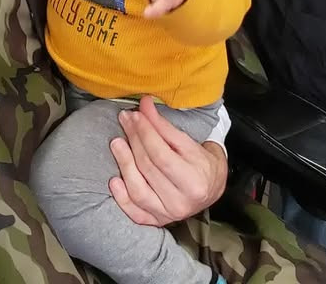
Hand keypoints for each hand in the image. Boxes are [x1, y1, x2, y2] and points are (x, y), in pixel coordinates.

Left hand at [109, 96, 226, 225]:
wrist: (211, 188)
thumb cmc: (202, 162)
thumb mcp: (189, 143)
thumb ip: (164, 126)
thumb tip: (144, 105)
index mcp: (193, 181)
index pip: (161, 153)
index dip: (145, 132)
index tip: (136, 114)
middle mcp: (181, 202)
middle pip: (148, 168)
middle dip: (134, 140)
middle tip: (125, 120)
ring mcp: (168, 215)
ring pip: (138, 190)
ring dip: (124, 164)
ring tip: (116, 142)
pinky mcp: (157, 221)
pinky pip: (135, 212)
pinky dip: (122, 198)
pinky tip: (113, 180)